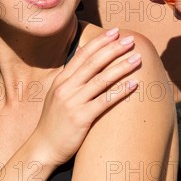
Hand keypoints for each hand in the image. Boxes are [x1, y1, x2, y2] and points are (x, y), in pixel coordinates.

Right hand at [30, 29, 140, 165]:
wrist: (42, 148)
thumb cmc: (55, 123)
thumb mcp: (59, 97)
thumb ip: (73, 82)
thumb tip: (91, 67)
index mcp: (61, 80)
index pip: (83, 54)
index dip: (100, 41)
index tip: (115, 32)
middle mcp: (66, 88)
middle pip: (94, 63)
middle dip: (114, 49)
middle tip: (131, 40)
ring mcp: (73, 102)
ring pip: (101, 79)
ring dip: (121, 67)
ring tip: (137, 59)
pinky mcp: (81, 118)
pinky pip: (105, 101)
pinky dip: (121, 91)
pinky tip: (134, 84)